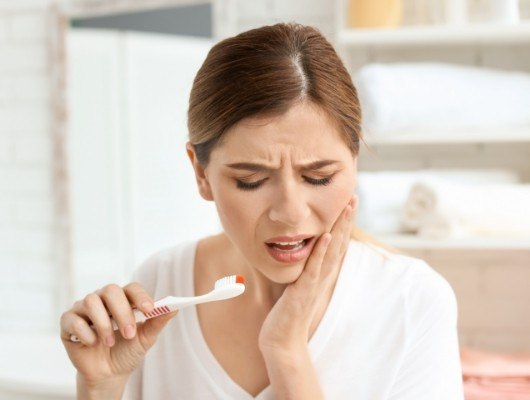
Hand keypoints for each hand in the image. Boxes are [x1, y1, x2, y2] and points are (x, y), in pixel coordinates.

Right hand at [60, 283, 176, 389]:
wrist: (107, 374)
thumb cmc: (127, 351)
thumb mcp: (146, 338)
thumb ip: (158, 322)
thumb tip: (174, 308)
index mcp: (123, 299)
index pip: (131, 288)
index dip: (140, 296)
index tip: (149, 309)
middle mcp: (102, 299)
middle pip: (110, 290)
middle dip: (122, 312)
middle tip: (129, 333)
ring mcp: (83, 309)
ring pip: (91, 301)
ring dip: (103, 323)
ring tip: (109, 342)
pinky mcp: (68, 322)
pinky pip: (73, 319)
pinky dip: (85, 332)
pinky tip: (93, 343)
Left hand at [258, 196, 356, 355]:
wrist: (282, 340)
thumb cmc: (288, 312)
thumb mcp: (299, 284)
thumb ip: (305, 268)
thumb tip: (304, 253)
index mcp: (321, 273)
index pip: (336, 243)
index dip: (343, 222)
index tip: (348, 202)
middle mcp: (323, 275)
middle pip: (339, 242)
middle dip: (346, 219)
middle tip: (354, 196)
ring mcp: (315, 282)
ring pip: (331, 251)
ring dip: (339, 228)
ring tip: (347, 207)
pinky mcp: (304, 290)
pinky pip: (314, 267)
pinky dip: (321, 251)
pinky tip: (326, 234)